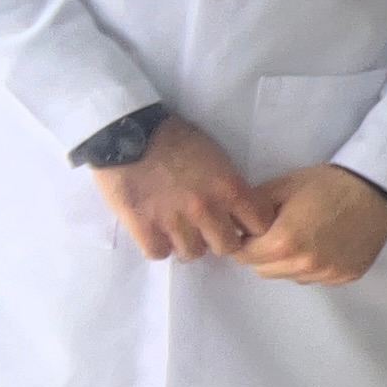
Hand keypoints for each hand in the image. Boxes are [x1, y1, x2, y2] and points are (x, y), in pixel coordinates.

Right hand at [95, 116, 268, 261]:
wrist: (126, 132)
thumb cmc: (174, 137)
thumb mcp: (216, 156)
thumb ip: (228, 184)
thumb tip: (236, 209)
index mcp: (229, 188)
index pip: (260, 225)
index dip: (252, 227)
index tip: (241, 224)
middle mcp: (206, 209)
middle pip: (227, 247)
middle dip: (220, 239)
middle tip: (208, 229)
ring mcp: (174, 221)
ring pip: (193, 253)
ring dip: (188, 243)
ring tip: (179, 229)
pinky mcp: (143, 227)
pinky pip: (159, 253)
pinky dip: (159, 246)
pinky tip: (156, 232)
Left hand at [240, 166, 386, 286]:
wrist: (376, 189)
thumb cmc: (325, 184)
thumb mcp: (282, 187)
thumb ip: (251, 210)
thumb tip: (233, 226)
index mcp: (283, 242)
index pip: (243, 256)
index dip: (246, 240)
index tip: (257, 230)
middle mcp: (303, 265)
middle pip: (264, 270)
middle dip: (264, 254)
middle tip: (280, 232)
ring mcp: (327, 273)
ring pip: (290, 276)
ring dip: (290, 262)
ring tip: (307, 237)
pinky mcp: (346, 276)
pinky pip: (317, 278)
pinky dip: (315, 266)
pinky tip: (326, 244)